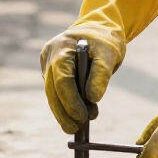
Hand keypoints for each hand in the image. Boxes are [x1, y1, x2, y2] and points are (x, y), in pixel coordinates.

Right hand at [40, 0, 157, 132]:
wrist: (99, 29)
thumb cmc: (105, 40)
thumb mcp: (109, 54)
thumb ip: (100, 75)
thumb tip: (92, 99)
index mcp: (62, 46)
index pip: (62, 78)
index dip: (70, 100)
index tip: (81, 116)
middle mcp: (50, 54)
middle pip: (52, 89)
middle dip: (63, 111)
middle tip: (76, 129)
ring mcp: (48, 62)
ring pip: (51, 92)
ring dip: (63, 111)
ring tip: (78, 126)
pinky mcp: (50, 70)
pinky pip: (55, 90)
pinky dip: (64, 104)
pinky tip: (73, 116)